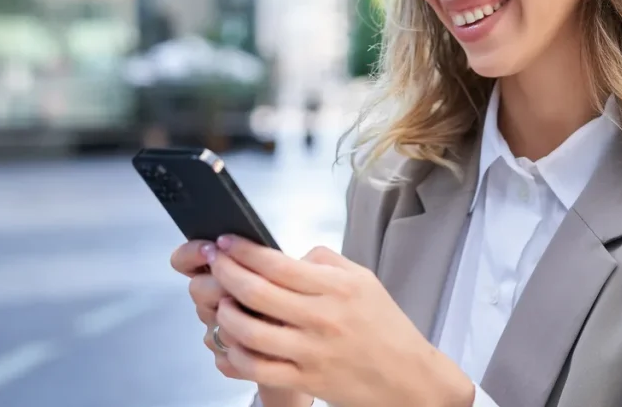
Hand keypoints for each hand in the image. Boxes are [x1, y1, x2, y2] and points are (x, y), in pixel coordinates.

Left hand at [207, 236, 474, 406]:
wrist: (408, 377)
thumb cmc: (385, 327)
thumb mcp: (363, 280)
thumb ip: (324, 261)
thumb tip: (287, 254)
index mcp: (336, 287)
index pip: (277, 263)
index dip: (243, 250)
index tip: (226, 242)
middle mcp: (322, 317)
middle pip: (256, 292)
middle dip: (225, 273)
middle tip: (213, 262)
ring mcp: (311, 352)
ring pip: (250, 332)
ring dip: (224, 314)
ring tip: (219, 302)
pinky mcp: (306, 380)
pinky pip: (258, 369)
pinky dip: (234, 355)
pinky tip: (227, 342)